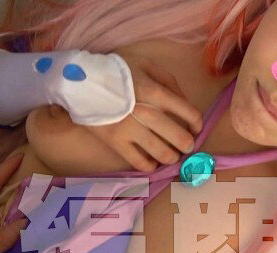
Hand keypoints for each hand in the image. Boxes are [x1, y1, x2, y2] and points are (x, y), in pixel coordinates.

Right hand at [84, 53, 203, 171]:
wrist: (79, 81)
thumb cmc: (115, 70)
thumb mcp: (145, 64)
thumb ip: (168, 81)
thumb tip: (184, 102)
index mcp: (156, 92)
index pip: (190, 113)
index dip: (197, 124)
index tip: (195, 128)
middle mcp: (147, 113)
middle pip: (180, 138)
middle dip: (187, 144)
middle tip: (186, 145)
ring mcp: (131, 130)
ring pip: (163, 153)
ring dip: (172, 157)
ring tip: (171, 155)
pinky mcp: (116, 143)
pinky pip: (139, 163)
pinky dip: (150, 166)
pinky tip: (152, 162)